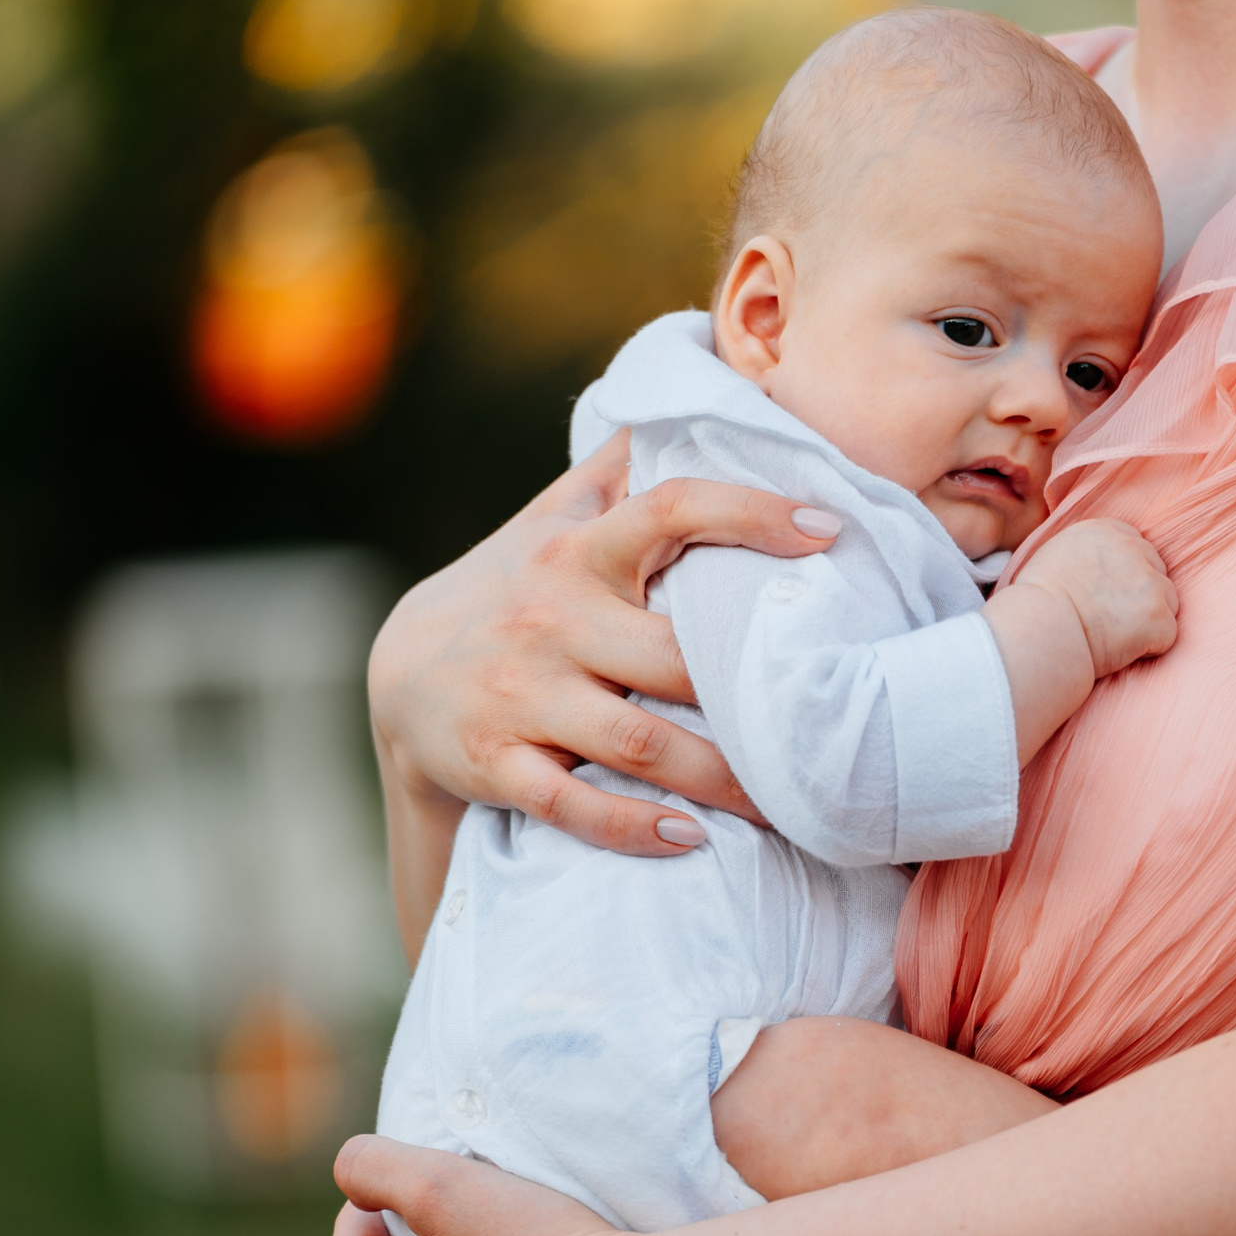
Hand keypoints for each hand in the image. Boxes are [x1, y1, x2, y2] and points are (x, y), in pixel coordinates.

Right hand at [367, 429, 842, 855]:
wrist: (400, 678)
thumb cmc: (515, 588)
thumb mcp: (555, 519)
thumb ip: (627, 469)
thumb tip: (708, 398)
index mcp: (579, 551)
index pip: (671, 509)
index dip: (750, 515)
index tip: (827, 531)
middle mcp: (552, 618)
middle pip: (678, 656)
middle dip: (759, 695)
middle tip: (835, 721)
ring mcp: (523, 696)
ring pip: (641, 743)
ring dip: (723, 779)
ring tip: (792, 803)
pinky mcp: (497, 763)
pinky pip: (575, 803)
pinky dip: (636, 826)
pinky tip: (693, 837)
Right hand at [1012, 518, 1178, 676]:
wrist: (1037, 632)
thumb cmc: (1034, 604)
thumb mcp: (1055, 556)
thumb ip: (1086, 552)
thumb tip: (1097, 566)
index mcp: (1106, 531)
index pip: (1135, 545)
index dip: (1126, 574)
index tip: (1108, 594)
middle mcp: (1132, 549)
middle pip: (1156, 570)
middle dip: (1142, 595)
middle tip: (1111, 619)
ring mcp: (1149, 582)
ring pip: (1168, 602)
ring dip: (1149, 620)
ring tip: (1114, 636)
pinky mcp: (1158, 616)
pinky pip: (1167, 635)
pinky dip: (1150, 648)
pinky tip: (1120, 650)